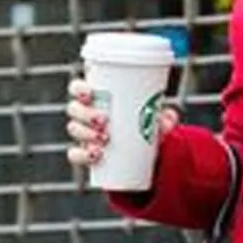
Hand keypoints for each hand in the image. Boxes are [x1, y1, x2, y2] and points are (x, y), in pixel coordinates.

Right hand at [65, 78, 180, 168]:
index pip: (77, 88)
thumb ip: (166, 117)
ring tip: (105, 139)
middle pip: (74, 109)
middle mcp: (85, 113)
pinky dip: (82, 154)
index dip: (78, 88)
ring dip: (85, 133)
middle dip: (85, 114)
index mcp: (97, 97)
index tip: (90, 93)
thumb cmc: (144, 123)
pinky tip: (95, 155)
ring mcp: (84, 133)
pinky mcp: (85, 152)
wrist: (144, 152)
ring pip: (74, 129)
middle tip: (104, 121)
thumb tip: (168, 118)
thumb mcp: (156, 117)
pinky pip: (75, 154)